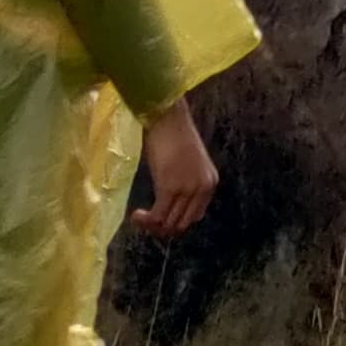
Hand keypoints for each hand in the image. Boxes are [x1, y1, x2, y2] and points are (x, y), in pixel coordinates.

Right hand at [134, 98, 217, 237]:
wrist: (167, 118)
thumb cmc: (173, 135)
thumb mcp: (186, 164)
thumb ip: (185, 183)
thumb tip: (169, 204)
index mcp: (209, 183)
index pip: (196, 216)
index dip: (177, 221)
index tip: (160, 217)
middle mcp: (202, 189)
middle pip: (183, 223)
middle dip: (163, 227)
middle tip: (146, 222)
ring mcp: (187, 189)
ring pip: (170, 222)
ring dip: (152, 226)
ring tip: (139, 219)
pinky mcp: (170, 188)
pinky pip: (158, 215)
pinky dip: (146, 220)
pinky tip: (136, 215)